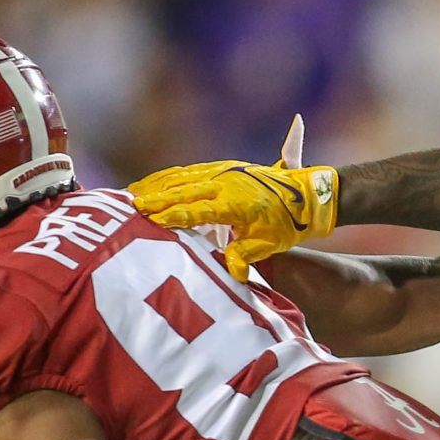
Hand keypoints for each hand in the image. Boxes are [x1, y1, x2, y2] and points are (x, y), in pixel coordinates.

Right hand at [128, 117, 338, 278]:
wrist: (308, 194)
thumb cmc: (287, 224)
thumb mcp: (269, 244)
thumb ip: (247, 255)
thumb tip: (233, 272)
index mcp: (236, 203)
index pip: (198, 211)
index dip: (174, 216)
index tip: (151, 220)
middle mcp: (226, 184)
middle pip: (184, 191)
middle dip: (156, 199)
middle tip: (132, 206)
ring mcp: (223, 172)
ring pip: (182, 177)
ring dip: (157, 185)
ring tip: (133, 193)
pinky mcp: (223, 167)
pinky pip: (190, 171)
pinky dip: (169, 177)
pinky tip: (154, 183)